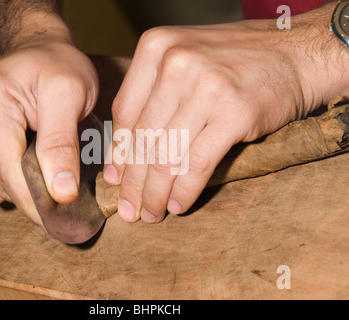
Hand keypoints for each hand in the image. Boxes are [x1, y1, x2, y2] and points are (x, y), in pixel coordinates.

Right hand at [0, 18, 98, 226]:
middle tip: (63, 197)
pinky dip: (7, 181)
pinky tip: (25, 162)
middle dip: (31, 195)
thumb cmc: (58, 68)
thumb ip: (62, 142)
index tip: (55, 221)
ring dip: (20, 186)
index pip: (6, 168)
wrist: (40, 53)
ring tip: (46, 165)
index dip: (33, 201)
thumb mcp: (71, 95)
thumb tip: (60, 191)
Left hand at [103, 6, 348, 222]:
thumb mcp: (185, 62)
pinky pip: (198, 164)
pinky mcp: (235, 113)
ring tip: (151, 213)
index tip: (115, 180)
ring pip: (166, 155)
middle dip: (134, 183)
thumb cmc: (235, 63)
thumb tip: (124, 152)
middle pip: (143, 138)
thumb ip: (154, 96)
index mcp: (156, 47)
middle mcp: (176, 63)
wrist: (294, 55)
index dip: (118, 153)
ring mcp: (206, 87)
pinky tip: (178, 205)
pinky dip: (185, 191)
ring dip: (155, 193)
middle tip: (130, 209)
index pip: (125, 112)